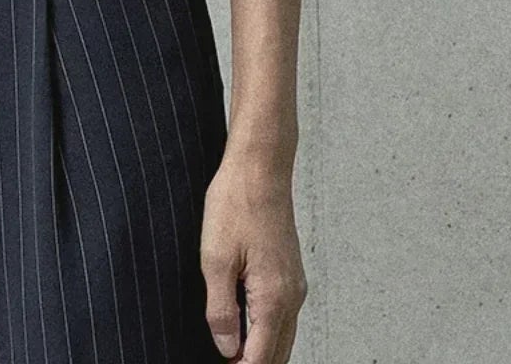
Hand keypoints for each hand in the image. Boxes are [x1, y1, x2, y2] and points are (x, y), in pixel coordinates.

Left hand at [199, 151, 307, 361]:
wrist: (260, 166)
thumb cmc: (237, 203)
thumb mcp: (215, 259)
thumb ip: (221, 310)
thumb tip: (226, 348)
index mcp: (273, 298)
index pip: (260, 358)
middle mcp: (291, 296)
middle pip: (277, 354)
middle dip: (254, 363)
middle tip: (226, 361)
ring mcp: (294, 284)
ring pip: (282, 336)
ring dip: (262, 350)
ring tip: (233, 350)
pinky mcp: (290, 272)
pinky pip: (283, 315)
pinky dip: (268, 330)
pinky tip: (246, 325)